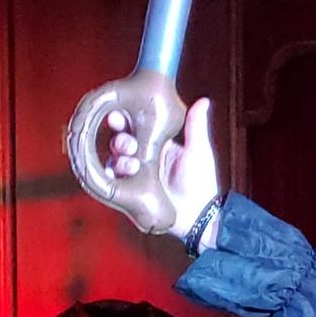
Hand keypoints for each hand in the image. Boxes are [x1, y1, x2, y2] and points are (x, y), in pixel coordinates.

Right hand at [105, 96, 219, 240]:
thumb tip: (203, 101)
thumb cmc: (201, 182)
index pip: (134, 125)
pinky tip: (119, 174)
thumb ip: (196, 126)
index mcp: (156, 143)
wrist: (198, 215)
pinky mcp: (130, 191)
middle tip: (127, 144)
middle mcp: (142, 156)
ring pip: (115, 159)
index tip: (118, 114)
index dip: (124, 119)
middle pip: (121, 141)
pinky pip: (113, 180)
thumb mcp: (198, 150)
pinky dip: (112, 175)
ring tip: (132, 164)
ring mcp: (134, 174)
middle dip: (119, 139)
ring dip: (119, 158)